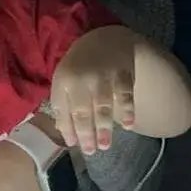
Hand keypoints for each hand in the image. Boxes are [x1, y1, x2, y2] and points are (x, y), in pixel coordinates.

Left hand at [50, 27, 139, 154]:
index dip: (68, 128)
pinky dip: (127, 110)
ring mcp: (103, 75)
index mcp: (64, 80)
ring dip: (104, 127)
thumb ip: (63, 107)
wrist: (104, 39)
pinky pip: (125, 94)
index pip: (63, 109)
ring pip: (103, 105)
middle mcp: (82, 78)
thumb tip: (68, 138)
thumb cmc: (80, 67)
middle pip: (83, 110)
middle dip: (86, 133)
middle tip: (91, 152)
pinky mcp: (123, 72)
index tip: (75, 146)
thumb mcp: (64, 82)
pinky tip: (128, 125)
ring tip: (104, 145)